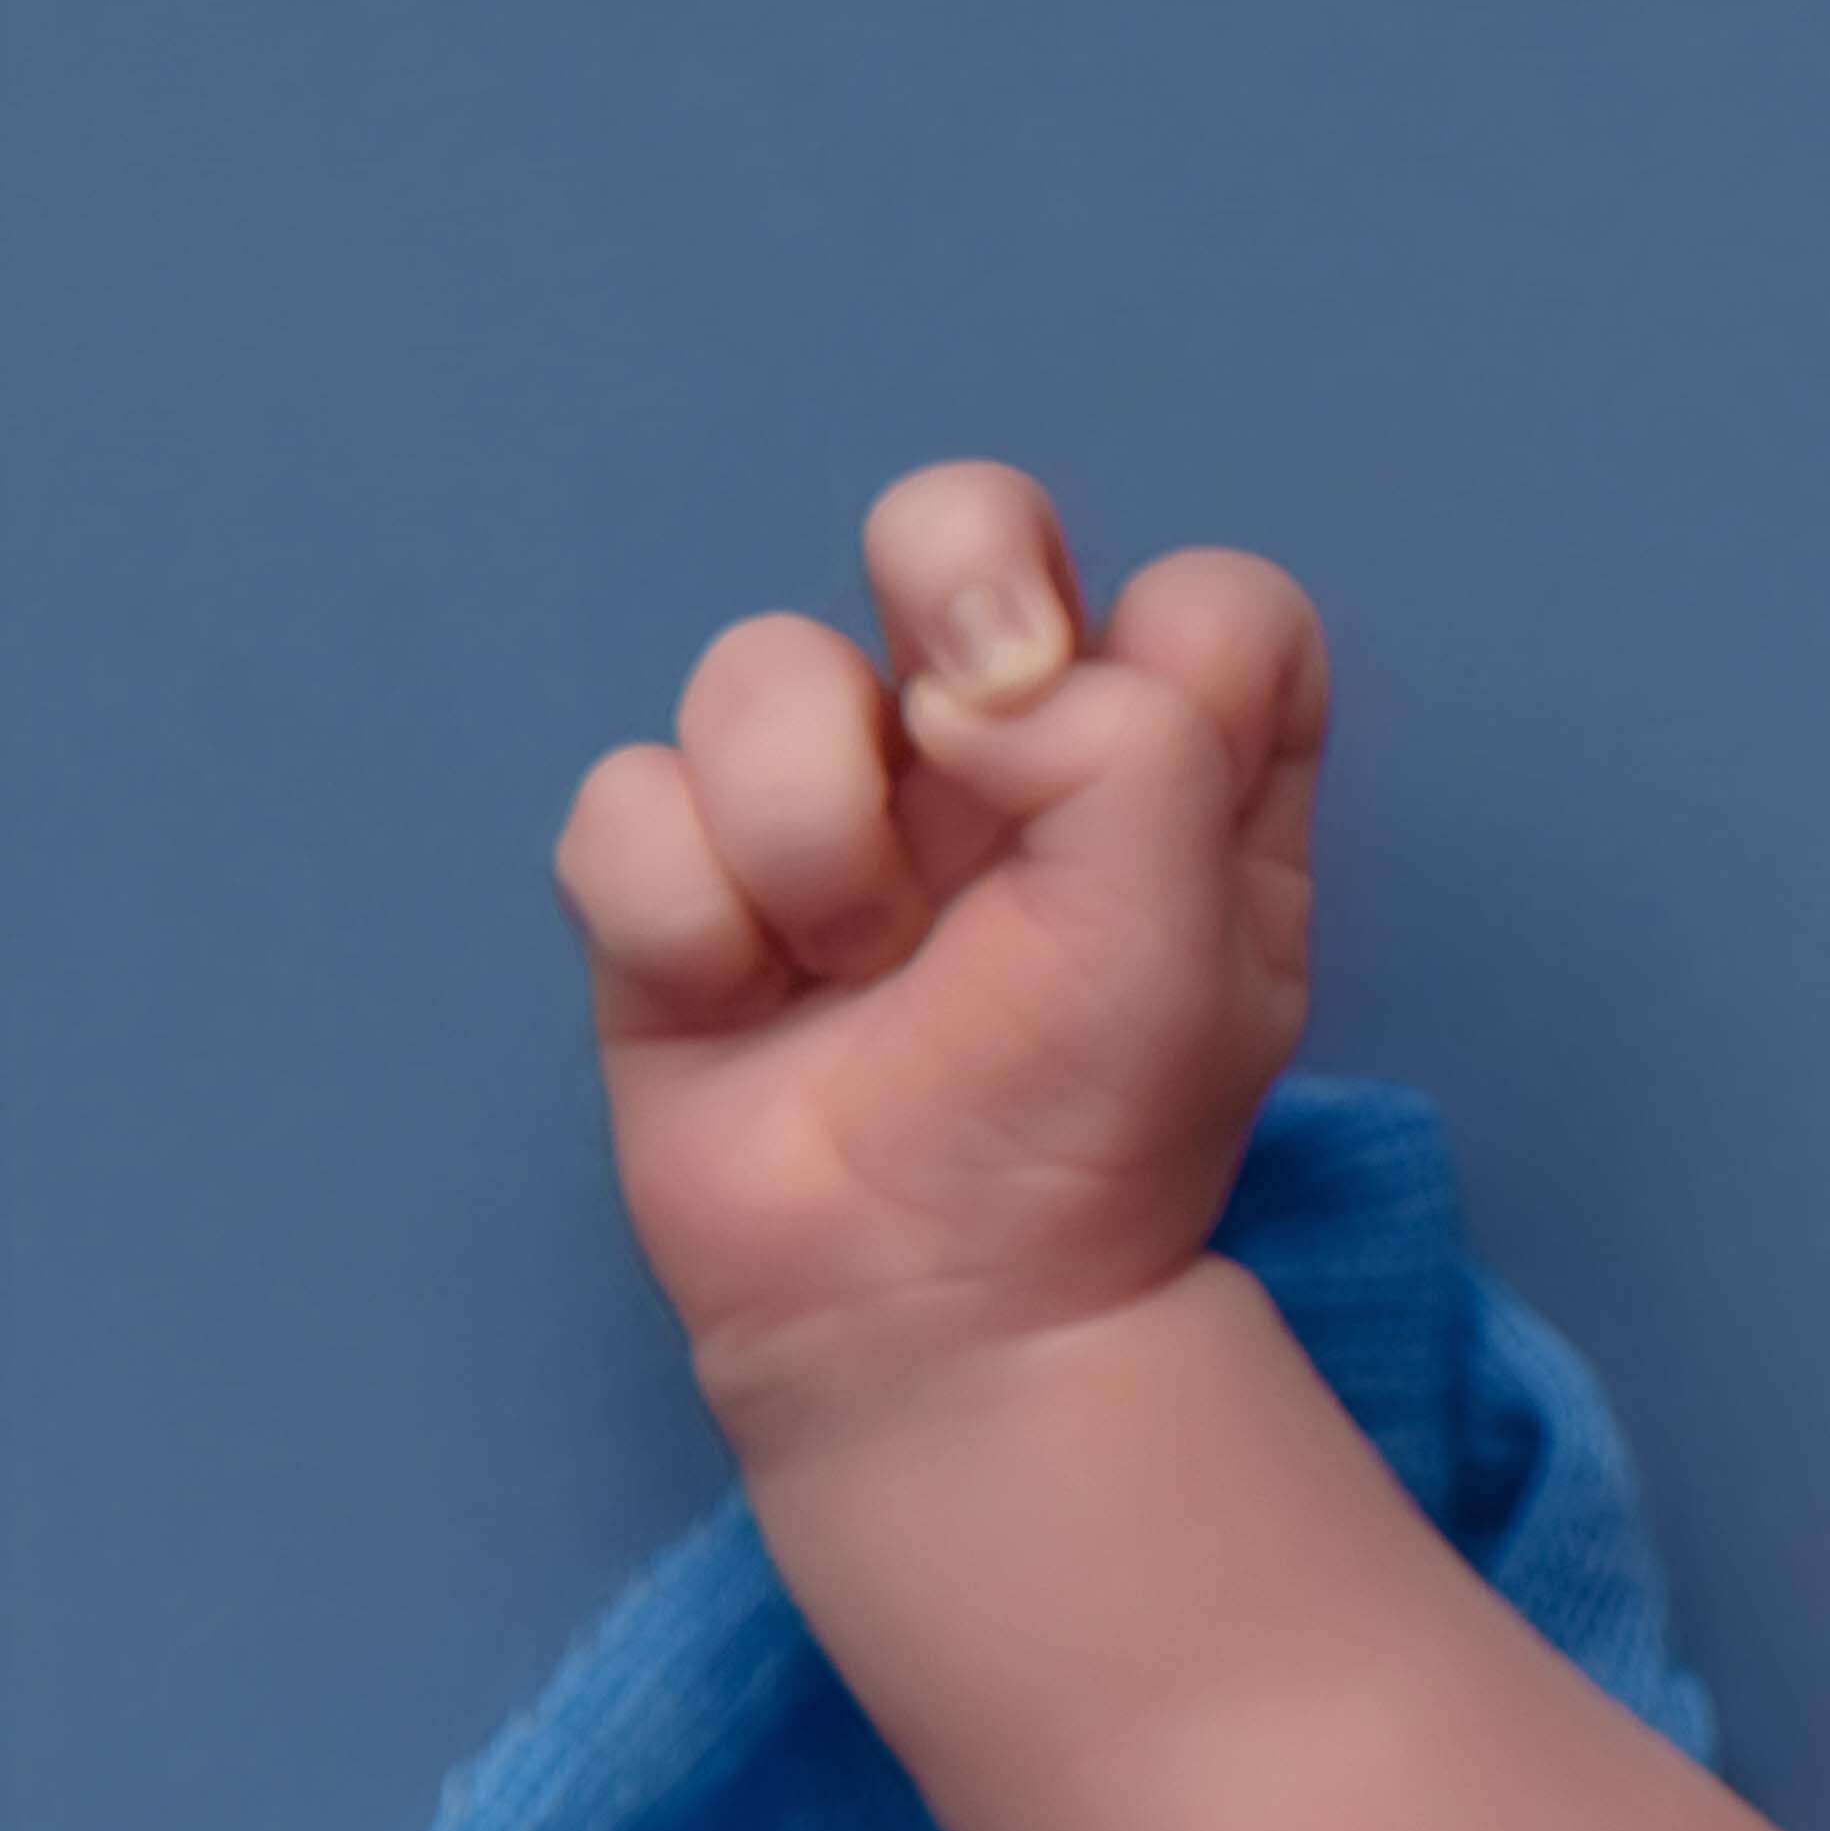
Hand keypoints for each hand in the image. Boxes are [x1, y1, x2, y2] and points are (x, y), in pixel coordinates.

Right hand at [551, 461, 1333, 1441]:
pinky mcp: (683, 876)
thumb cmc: (1086, 1130)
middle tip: (964, 717)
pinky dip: (684, 918)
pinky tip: (747, 1004)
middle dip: (953, 565)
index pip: (1205, 596)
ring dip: (807, 829)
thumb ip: (1139, 751)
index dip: (1164, 640)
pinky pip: (625, 799)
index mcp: (1170, 768)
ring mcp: (838, 805)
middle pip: (963, 521)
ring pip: (760, 662)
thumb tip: (980, 681)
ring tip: (857, 965)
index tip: (1110, 754)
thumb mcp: (1195, 947)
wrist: (934, 1309)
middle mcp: (1004, 755)